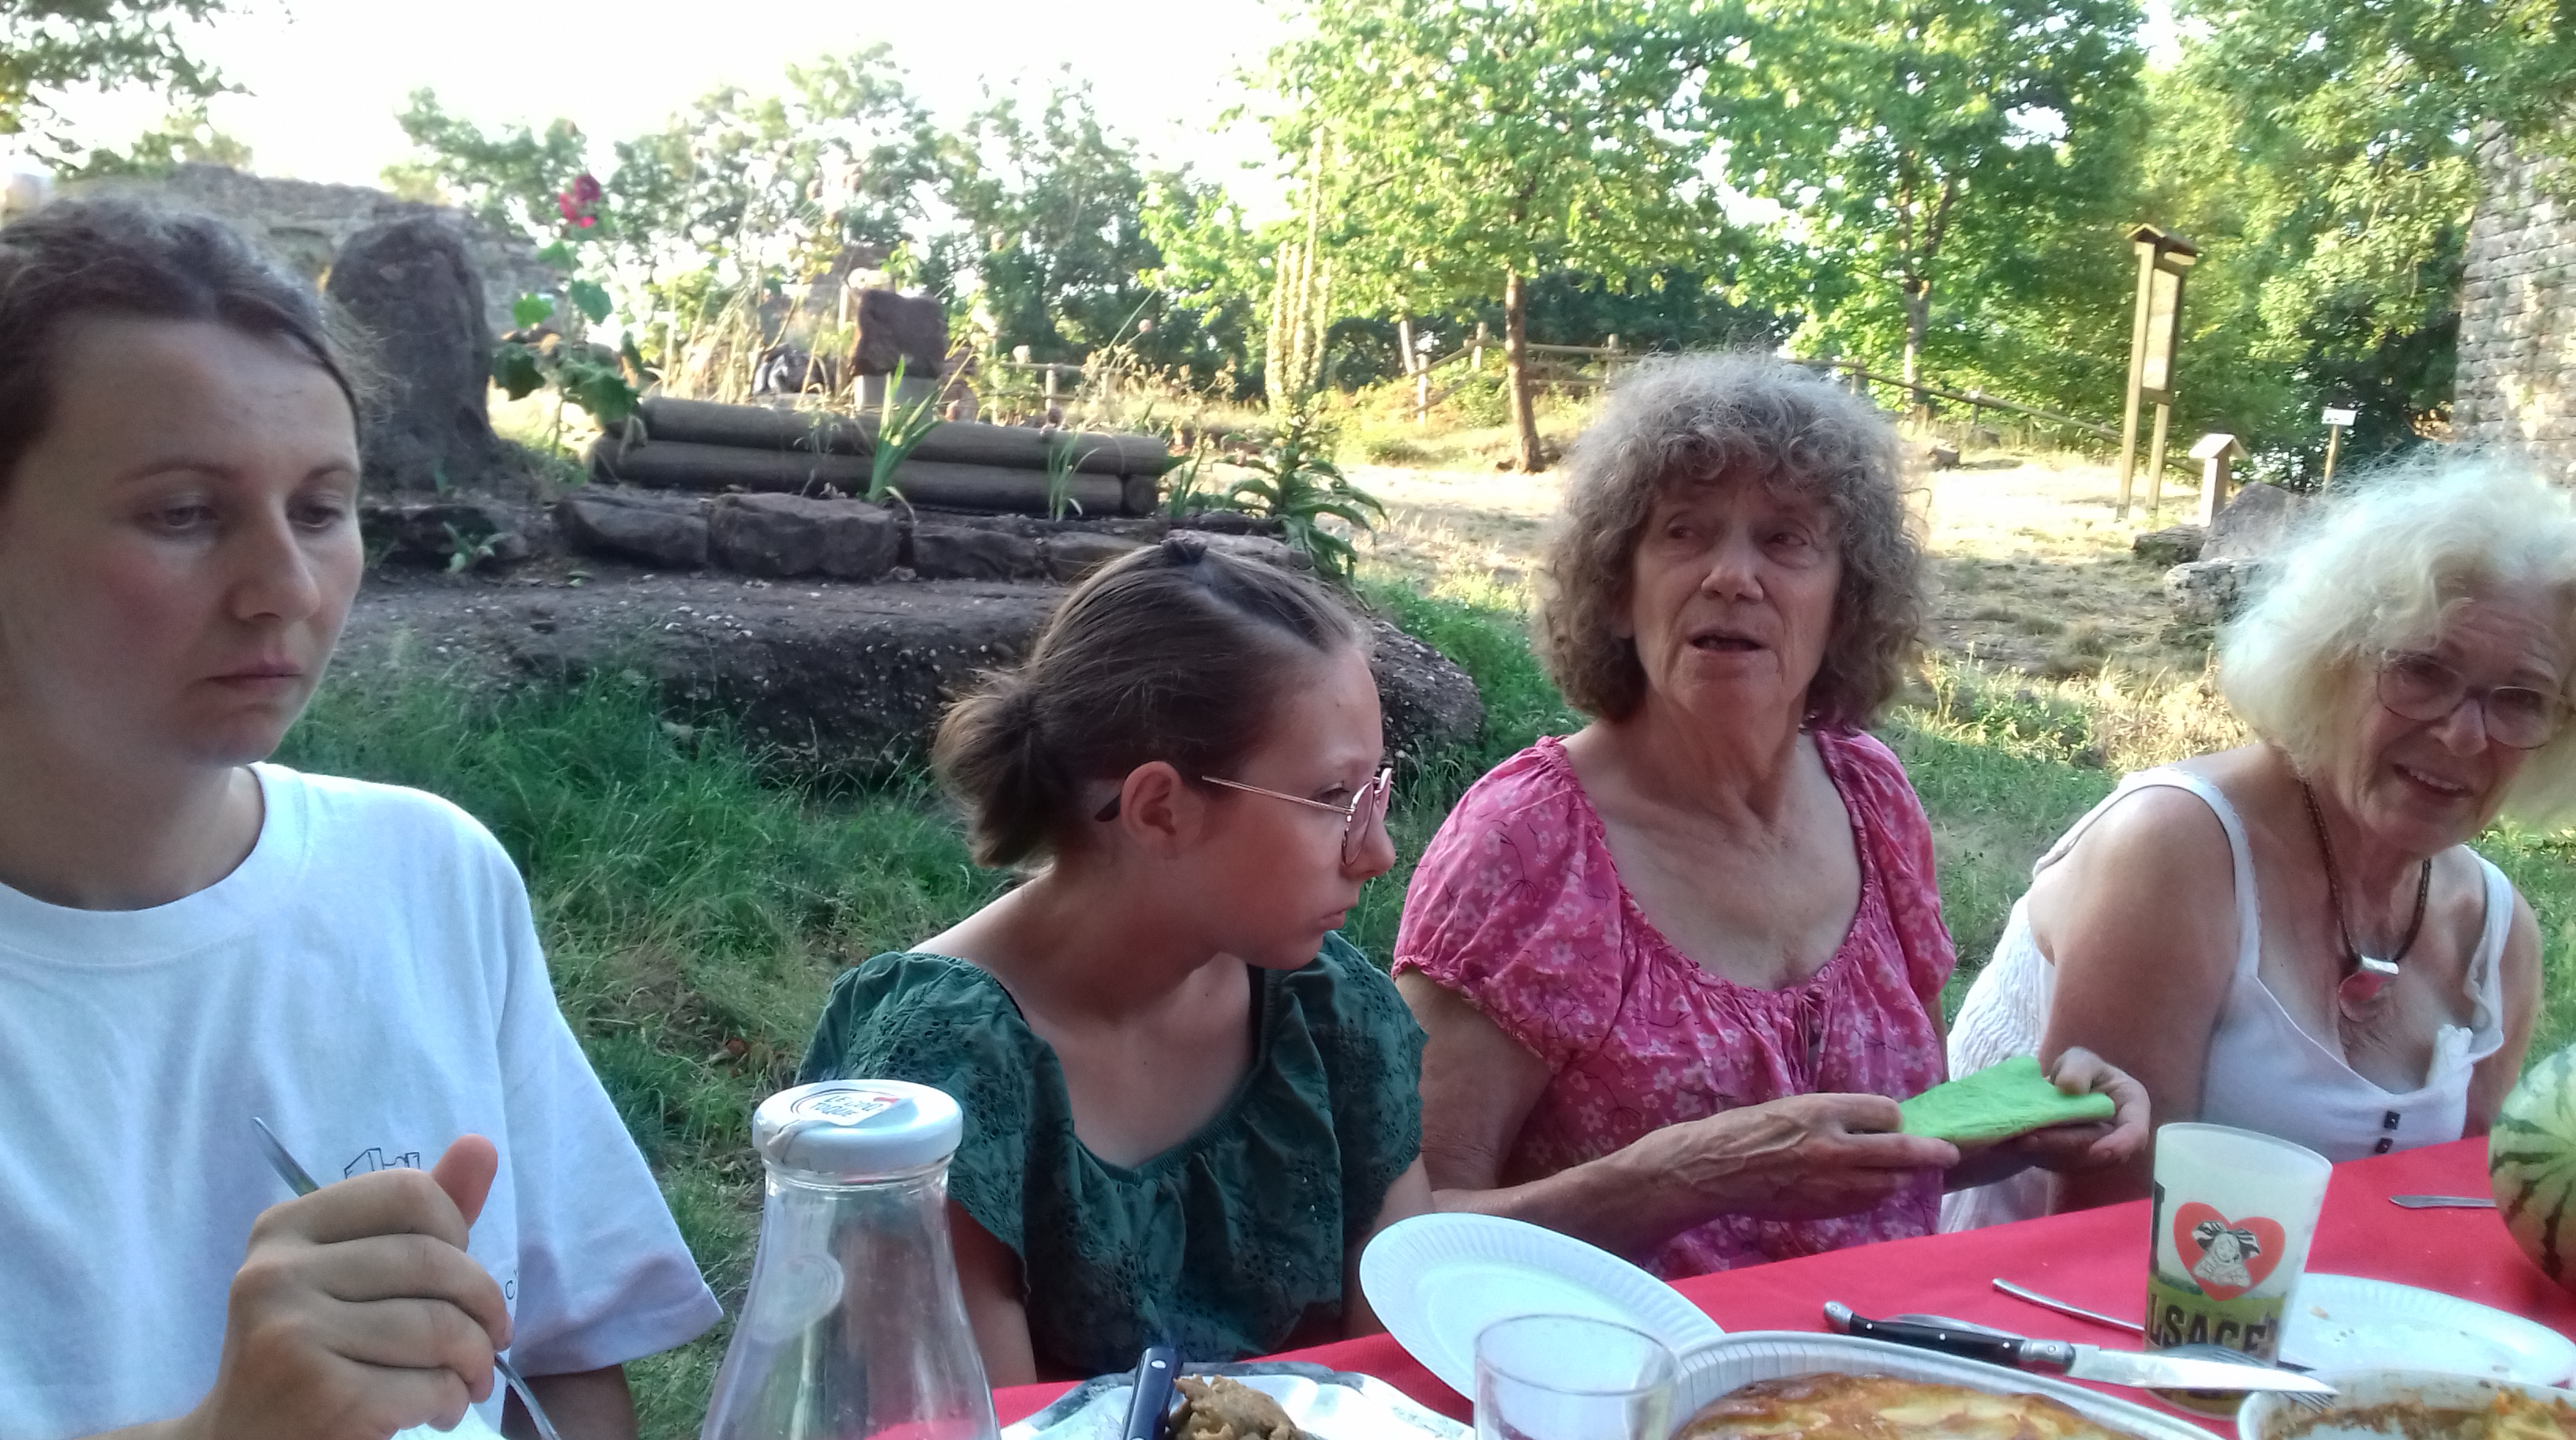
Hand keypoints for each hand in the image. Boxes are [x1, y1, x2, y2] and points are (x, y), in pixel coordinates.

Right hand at [178, 1136, 512, 1439]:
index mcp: (284, 1228)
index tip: (458, 1273)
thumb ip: (416, 1216)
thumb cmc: (312, 1351)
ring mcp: (293, 1334)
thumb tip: (481, 1145)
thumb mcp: (353, 1274)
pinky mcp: (321, 1396)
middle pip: (434, 1261)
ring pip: (440, 1326)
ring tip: (470, 1378)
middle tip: (491, 1338)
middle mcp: (276, 1274)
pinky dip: (452, 1400)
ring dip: (476, 1359)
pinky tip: (438, 1410)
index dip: (456, 1230)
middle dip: (483, 1304)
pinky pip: (429, 1384)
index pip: (409, 1192)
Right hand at [1654, 1092, 1959, 1222]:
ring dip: (1903, 1177)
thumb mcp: (1793, 1106)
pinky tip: (1869, 1188)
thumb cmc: (1746, 1130)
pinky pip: (1866, 1203)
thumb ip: (1835, 1115)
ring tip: (1905, 1172)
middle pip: (1902, 1152)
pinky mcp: (1824, 1208)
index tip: (1893, 1122)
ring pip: (1890, 1183)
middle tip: (1950, 1153)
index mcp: (1823, 1111)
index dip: (1893, 1118)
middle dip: (1933, 1153)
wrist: (1714, 1170)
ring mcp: (1831, 1182)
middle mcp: (1834, 1147)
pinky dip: (1876, 1195)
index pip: (1886, 1113)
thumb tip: (1877, 1124)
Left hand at [2002, 1047, 2151, 1174]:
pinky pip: (2057, 1162)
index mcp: (2132, 1110)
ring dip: (2047, 1152)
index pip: (2135, 1133)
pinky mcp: (2070, 1162)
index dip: (2120, 1145)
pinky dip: (2037, 1153)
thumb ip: (2079, 1067)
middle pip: (2098, 1152)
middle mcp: (2117, 1139)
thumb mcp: (2080, 1059)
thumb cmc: (2079, 1072)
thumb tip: (2069, 1087)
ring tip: (2019, 1138)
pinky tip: (2016, 1141)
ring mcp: (2094, 1155)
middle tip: (2033, 1139)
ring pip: (2074, 1161)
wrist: (2061, 1091)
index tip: (2098, 1150)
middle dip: (2065, 1146)